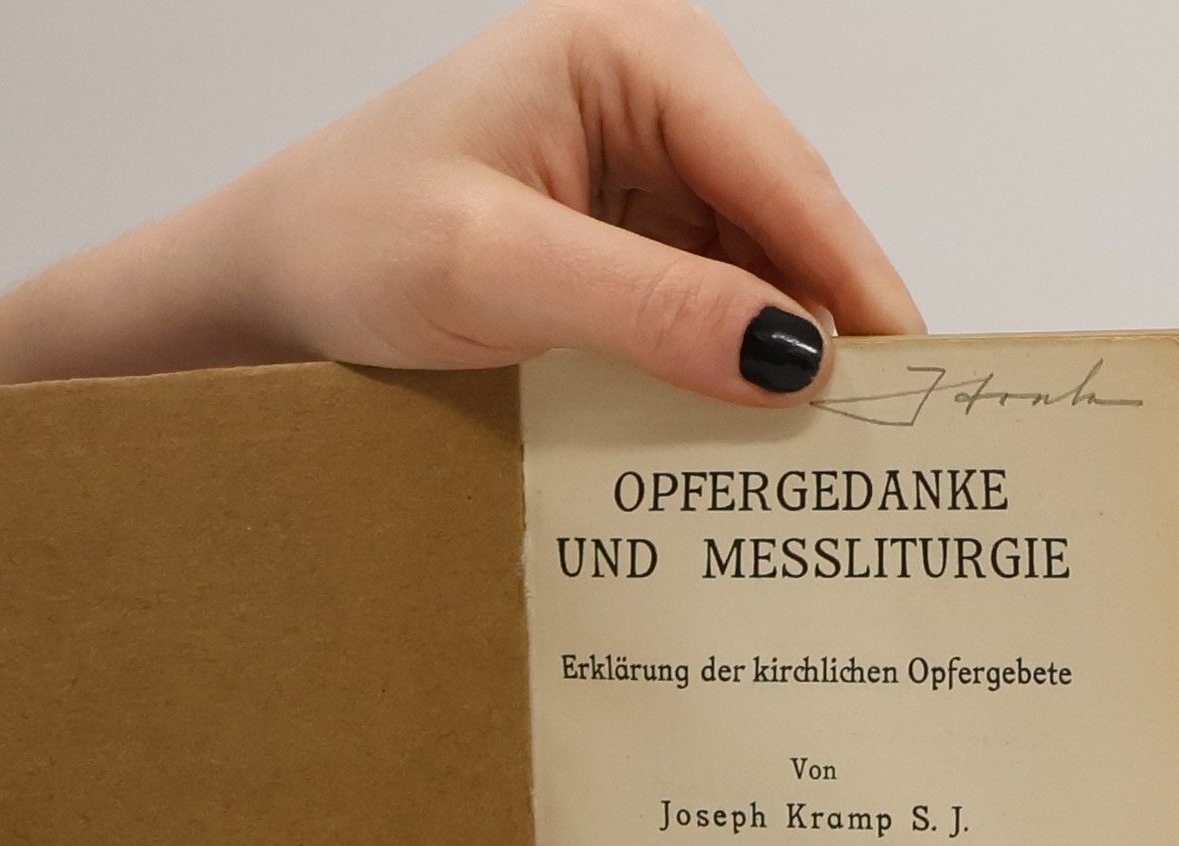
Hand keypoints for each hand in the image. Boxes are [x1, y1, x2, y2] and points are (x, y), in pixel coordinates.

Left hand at [33, 0, 921, 403]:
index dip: (852, 279)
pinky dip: (724, 363)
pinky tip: (740, 433)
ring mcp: (641, 164)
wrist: (263, 280)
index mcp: (632, 53)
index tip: (915, 381)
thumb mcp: (495, 270)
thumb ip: (647, 305)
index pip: (781, 171)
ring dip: (778, 356)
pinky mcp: (621, 232)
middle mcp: (653, 93)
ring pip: (753, 266)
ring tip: (822, 458)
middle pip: (784, 218)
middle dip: (826, 325)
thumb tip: (793, 359)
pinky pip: (704, 297)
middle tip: (880, 443)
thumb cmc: (345, 240)